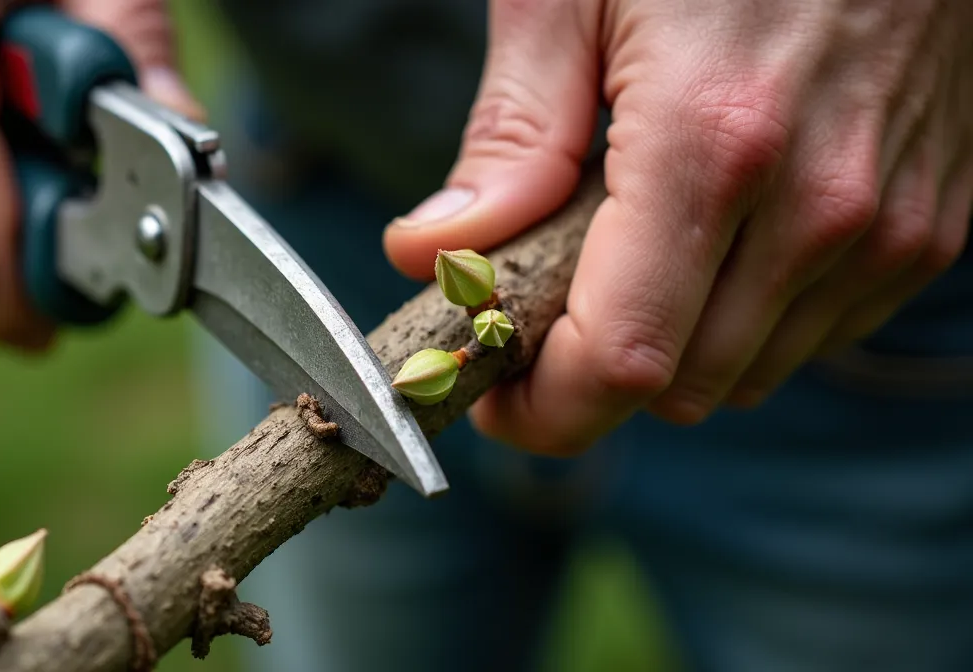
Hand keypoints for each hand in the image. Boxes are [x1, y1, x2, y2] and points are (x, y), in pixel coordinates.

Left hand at [383, 0, 972, 453]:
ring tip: (625, 259)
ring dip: (666, 348)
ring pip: (745, 374)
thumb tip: (429, 254)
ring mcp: (889, 221)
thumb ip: (508, 139)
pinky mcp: (929, 223)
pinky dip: (743, 320)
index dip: (540, 409)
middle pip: (676, 386)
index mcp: (712, 143)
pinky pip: (814, 333)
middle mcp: (820, 203)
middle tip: (536, 315)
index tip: (490, 392)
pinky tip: (711, 243)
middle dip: (587, 376)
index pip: (619, 359)